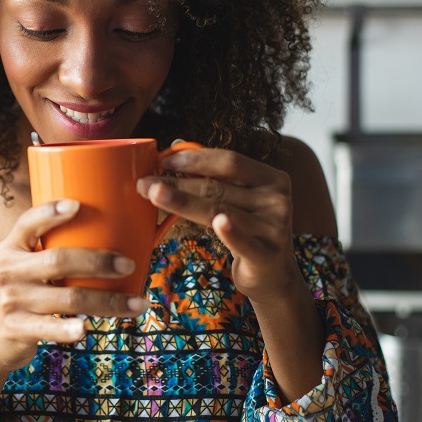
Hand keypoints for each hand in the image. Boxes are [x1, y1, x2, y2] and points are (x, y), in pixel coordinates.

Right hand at [0, 199, 150, 379]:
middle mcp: (8, 271)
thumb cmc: (19, 298)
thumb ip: (47, 255)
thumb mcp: (21, 270)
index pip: (28, 223)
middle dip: (98, 261)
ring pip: (68, 298)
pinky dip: (68, 330)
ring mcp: (11, 300)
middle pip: (58, 260)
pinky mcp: (16, 328)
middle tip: (129, 264)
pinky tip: (86, 330)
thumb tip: (108, 235)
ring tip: (137, 303)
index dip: (51, 212)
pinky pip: (48, 328)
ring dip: (107, 301)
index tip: (77, 205)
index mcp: (11, 249)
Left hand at [136, 145, 302, 302]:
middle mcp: (277, 199)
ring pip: (219, 210)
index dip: (196, 159)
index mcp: (271, 178)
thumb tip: (176, 147)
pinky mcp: (267, 254)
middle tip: (145, 183)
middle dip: (177, 183)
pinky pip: (242, 241)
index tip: (164, 161)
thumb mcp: (240, 199)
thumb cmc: (249, 230)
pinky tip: (217, 223)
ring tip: (154, 195)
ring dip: (182, 202)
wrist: (273, 274)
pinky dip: (229, 232)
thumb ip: (216, 176)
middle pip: (218, 187)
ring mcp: (274, 227)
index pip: (230, 162)